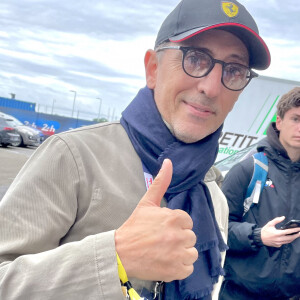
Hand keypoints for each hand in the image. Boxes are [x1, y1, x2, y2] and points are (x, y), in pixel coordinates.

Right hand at [115, 159, 197, 281]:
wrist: (120, 252)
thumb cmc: (134, 226)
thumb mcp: (147, 202)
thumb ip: (161, 182)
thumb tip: (169, 162)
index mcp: (174, 217)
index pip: (187, 221)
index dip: (176, 225)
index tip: (163, 228)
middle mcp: (179, 236)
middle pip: (190, 237)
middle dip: (179, 238)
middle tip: (162, 240)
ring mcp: (178, 255)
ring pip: (191, 253)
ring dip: (181, 253)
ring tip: (165, 251)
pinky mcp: (176, 271)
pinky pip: (188, 268)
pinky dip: (179, 267)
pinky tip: (166, 262)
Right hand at [261, 216, 299, 247]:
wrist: (260, 238)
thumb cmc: (265, 230)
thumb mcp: (269, 224)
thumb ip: (276, 220)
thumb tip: (283, 217)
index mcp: (277, 233)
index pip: (288, 231)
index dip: (294, 230)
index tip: (299, 228)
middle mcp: (279, 239)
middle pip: (291, 238)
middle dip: (297, 235)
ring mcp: (279, 243)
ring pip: (289, 241)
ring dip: (293, 238)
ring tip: (297, 235)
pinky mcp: (278, 245)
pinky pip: (285, 243)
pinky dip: (288, 240)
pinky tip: (289, 238)